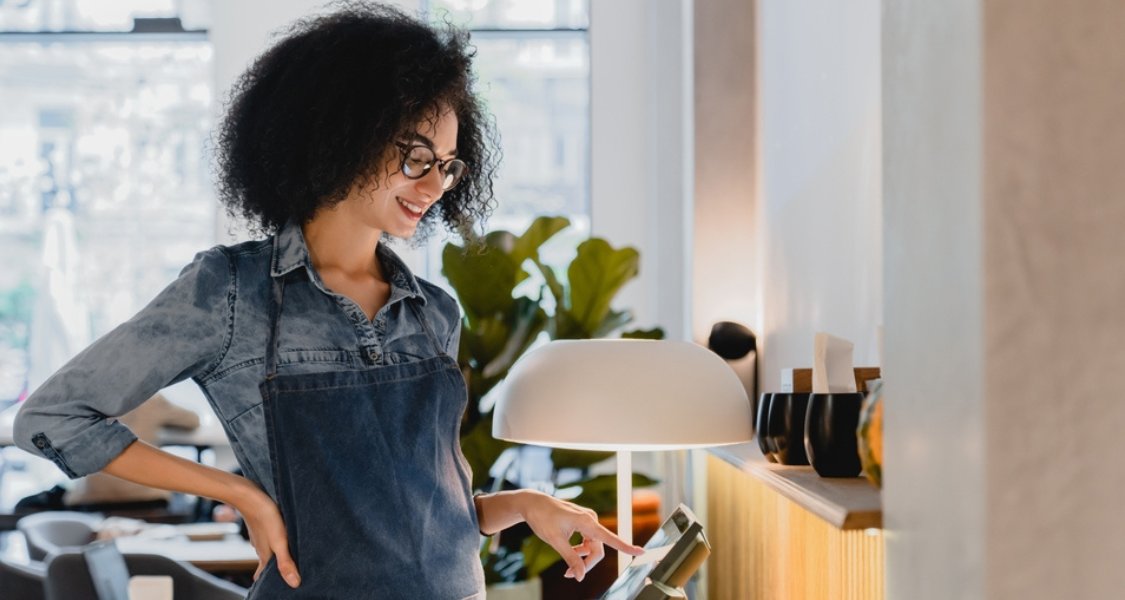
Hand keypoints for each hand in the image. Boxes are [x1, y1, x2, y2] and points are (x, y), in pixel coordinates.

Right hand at [235, 485, 300, 587]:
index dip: (268, 582)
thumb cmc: (265, 516)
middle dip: (275, 569)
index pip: (261, 575)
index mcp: (264, 555)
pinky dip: (275, 540)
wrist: (247, 494)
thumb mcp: (279, 540)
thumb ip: (286, 562)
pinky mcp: (261, 523)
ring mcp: (259, 535)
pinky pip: (268, 536)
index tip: (277, 587)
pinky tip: (284, 534)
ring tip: (290, 555)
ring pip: (267, 549)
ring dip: (277, 554)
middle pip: (266, 563)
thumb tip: (295, 584)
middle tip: (288, 572)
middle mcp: (260, 547)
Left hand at [516, 490, 643, 581]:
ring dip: (582, 558)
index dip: (626, 547)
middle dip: (587, 563)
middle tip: (569, 575)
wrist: (533, 503)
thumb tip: (581, 576)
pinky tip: (570, 551)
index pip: (610, 538)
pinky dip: (580, 550)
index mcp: (587, 521)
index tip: (641, 552)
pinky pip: (588, 541)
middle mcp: (591, 519)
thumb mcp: (555, 541)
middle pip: (598, 549)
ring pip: (593, 547)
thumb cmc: (542, 518)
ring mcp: (588, 521)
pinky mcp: (583, 523)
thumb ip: (570, 558)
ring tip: (567, 567)